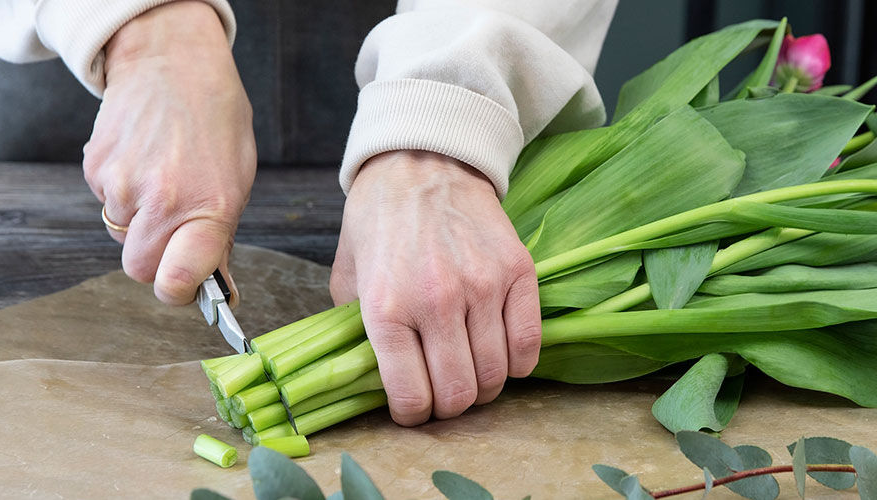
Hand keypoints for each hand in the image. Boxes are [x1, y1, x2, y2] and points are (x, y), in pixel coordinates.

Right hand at [84, 1, 255, 305]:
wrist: (172, 62)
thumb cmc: (215, 120)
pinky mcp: (95, 168)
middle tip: (175, 230)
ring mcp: (122, 185)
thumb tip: (216, 289)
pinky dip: (123, 193)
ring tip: (163, 178)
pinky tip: (144, 161)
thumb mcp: (237, 179)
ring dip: (140, 221)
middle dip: (156, 260)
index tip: (184, 287)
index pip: (176, 281)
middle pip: (140, 268)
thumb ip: (221, 236)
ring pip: (122, 235)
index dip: (178, 292)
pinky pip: (108, 203)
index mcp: (208, 207)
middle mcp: (161, 200)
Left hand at [330, 151, 541, 425]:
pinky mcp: (517, 272)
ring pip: (496, 376)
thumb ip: (355, 330)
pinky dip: (518, 364)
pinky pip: (528, 346)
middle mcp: (436, 301)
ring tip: (472, 372)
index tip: (414, 408)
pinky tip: (502, 355)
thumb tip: (372, 380)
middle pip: (459, 394)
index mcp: (386, 307)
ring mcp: (482, 286)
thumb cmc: (380, 220)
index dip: (413, 415)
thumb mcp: (348, 276)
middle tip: (445, 393)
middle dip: (451, 407)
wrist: (423, 161)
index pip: (411, 397)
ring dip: (484, 387)